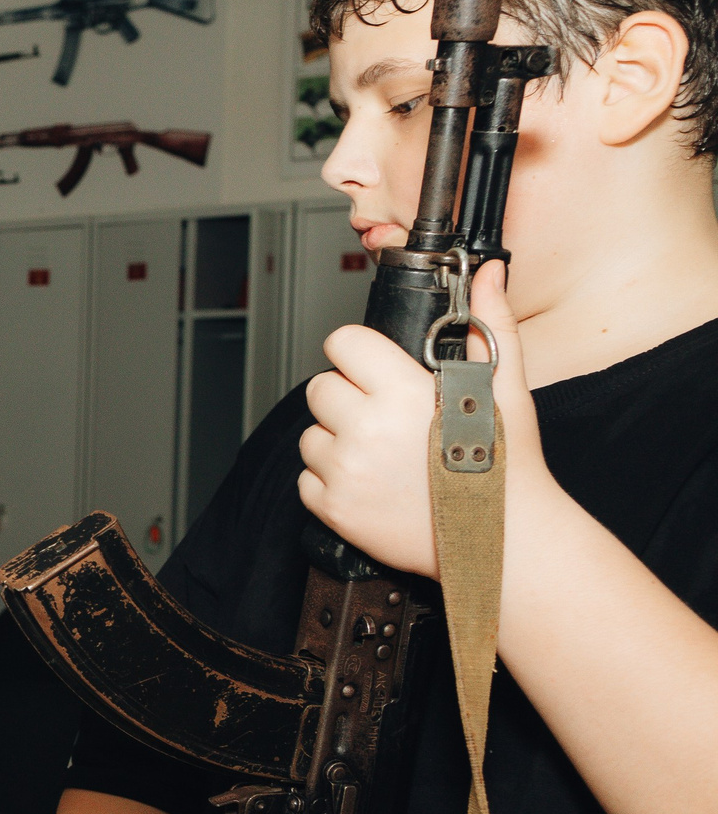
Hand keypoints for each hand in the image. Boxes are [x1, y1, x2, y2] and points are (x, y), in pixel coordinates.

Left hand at [299, 263, 544, 576]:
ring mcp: (345, 471)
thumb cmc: (505, 462)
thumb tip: (488, 275)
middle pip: (320, 388)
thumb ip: (489, 323)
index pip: (341, 344)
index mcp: (401, 392)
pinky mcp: (333, 508)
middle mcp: (365, 429)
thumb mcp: (505, 385)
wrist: (503, 539)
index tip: (372, 368)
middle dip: (347, 397)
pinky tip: (372, 483)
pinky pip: (307, 479)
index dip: (357, 353)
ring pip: (311, 434)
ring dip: (337, 440)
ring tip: (383, 454)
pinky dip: (331, 481)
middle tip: (384, 417)